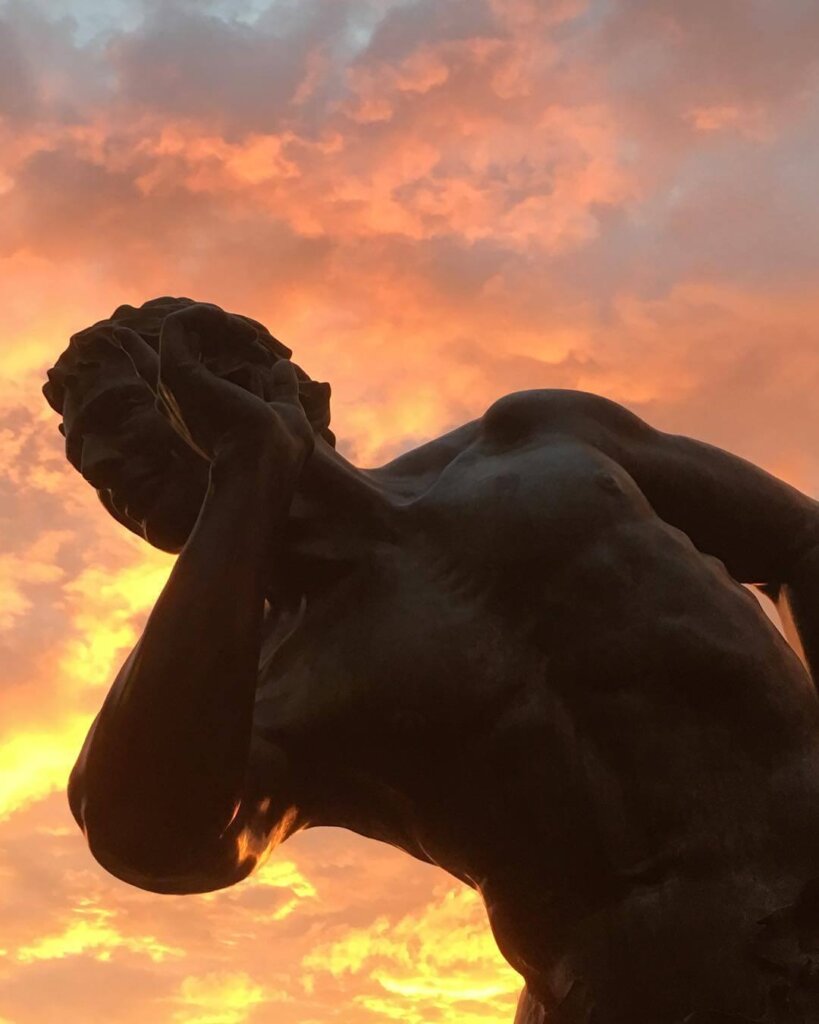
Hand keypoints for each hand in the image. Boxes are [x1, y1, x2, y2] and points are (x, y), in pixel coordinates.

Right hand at [113, 304, 314, 466]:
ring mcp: (172, 384)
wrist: (264, 462)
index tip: (121, 334)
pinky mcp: (176, 371)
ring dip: (217, 320)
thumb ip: (281, 390)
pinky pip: (178, 323)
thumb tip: (283, 366)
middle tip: (250, 335)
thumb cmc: (279, 451)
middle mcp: (175, 398)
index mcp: (194, 411)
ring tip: (251, 336)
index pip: (156, 379)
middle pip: (161, 351)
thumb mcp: (284, 413)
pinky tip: (235, 327)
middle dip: (208, 327)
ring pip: (179, 329)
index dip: (137, 353)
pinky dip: (206, 314)